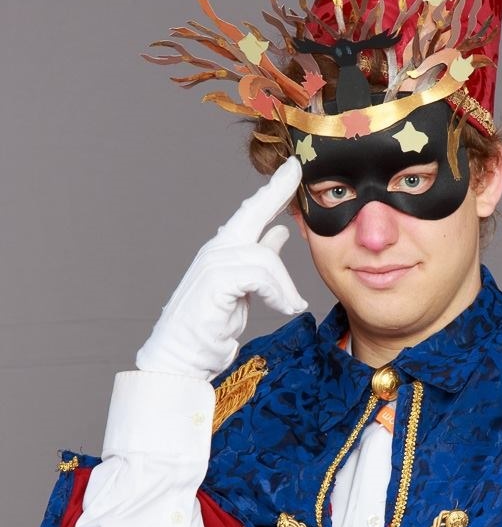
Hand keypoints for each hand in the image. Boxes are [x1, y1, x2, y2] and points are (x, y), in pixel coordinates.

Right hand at [136, 158, 306, 381]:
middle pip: (251, 213)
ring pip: (264, 256)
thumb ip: (260, 262)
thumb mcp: (244, 291)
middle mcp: (216, 251)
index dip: (272, 191)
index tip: (291, 170)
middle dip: (274, 191)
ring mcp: (213, 264)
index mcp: (224, 251)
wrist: (182, 357)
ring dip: (284, 285)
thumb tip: (279, 234)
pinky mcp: (215, 282)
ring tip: (293, 305)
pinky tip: (285, 306)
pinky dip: (277, 292)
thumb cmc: (211, 327)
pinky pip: (258, 275)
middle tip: (295, 170)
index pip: (251, 214)